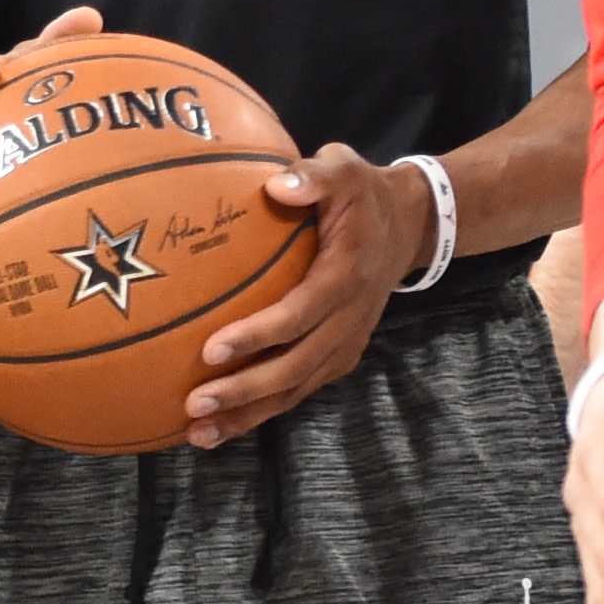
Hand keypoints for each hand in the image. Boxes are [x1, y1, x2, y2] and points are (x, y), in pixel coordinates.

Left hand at [181, 147, 439, 445]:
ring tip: (198, 435)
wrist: (409, 224)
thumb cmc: (362, 194)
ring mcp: (345, 342)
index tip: (211, 349)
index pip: (300, 313)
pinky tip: (219, 426)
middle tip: (195, 405)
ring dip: (248, 414)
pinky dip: (261, 411)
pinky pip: (298, 389)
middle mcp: (349, 319)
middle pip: (295, 366)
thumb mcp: (345, 169)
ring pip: (296, 388)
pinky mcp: (337, 355)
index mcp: (345, 277)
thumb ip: (313, 175)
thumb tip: (277, 185)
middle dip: (245, 390)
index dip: (259, 335)